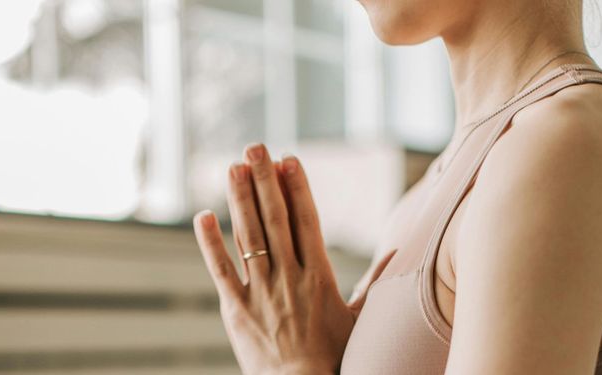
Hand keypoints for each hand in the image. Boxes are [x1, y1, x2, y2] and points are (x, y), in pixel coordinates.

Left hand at [193, 143, 393, 373]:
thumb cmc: (333, 354)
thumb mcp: (358, 316)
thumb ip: (375, 281)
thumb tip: (398, 253)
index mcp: (319, 275)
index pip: (306, 221)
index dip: (297, 187)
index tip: (289, 158)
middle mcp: (289, 277)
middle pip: (275, 219)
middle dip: (266, 180)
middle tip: (256, 146)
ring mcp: (261, 291)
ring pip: (249, 237)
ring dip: (240, 200)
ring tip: (233, 167)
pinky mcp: (237, 308)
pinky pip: (221, 270)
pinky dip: (210, 243)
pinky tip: (203, 216)